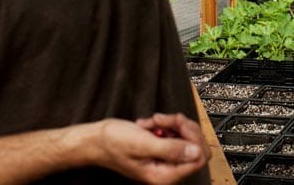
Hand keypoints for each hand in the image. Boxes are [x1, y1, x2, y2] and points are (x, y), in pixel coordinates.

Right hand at [89, 115, 207, 184]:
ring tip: (153, 121)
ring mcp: (163, 159)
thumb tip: (196, 151)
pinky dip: (163, 124)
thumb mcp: (143, 144)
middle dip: (182, 127)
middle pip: (194, 146)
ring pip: (185, 137)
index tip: (179, 125)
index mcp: (164, 175)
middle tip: (165, 119)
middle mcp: (166, 170)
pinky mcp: (160, 149)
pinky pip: (173, 133)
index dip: (193, 138)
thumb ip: (171, 149)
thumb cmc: (112, 144)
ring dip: (170, 123)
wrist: (96, 139)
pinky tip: (150, 124)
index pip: (198, 158)